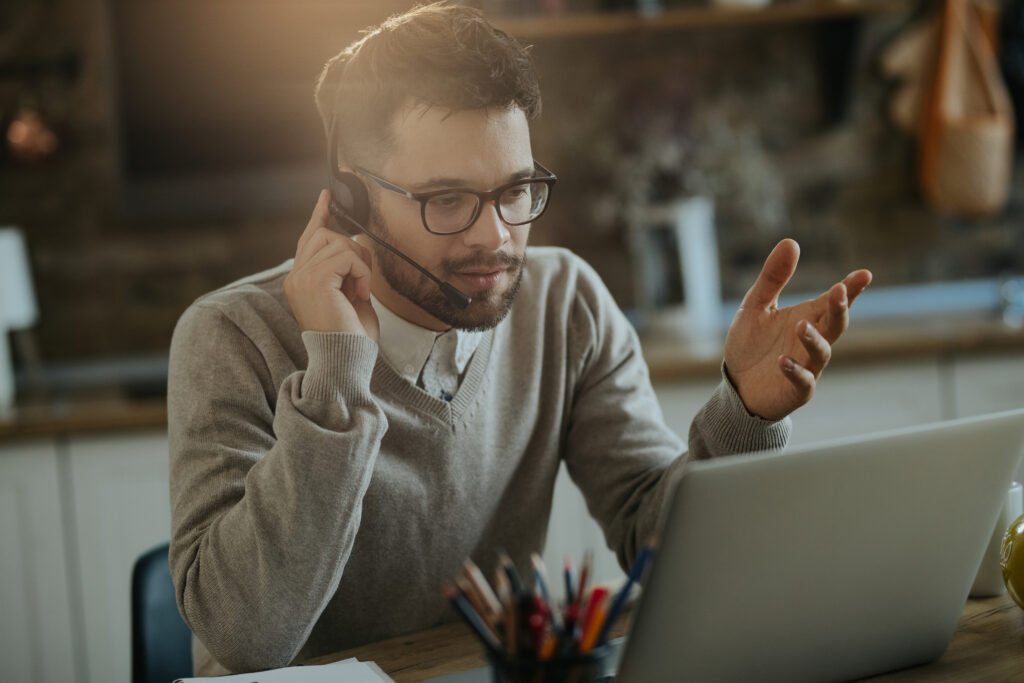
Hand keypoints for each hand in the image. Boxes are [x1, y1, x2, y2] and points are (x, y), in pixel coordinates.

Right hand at [283, 190, 378, 339]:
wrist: (346, 359)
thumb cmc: (351, 335)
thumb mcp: (350, 296)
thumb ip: (346, 270)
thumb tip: (355, 243)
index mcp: (300, 280)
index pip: (308, 239)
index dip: (318, 215)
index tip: (325, 196)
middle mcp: (295, 277)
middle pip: (326, 234)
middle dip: (353, 251)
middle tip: (361, 282)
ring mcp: (302, 277)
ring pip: (338, 242)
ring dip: (359, 264)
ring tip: (359, 291)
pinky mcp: (314, 279)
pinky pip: (346, 255)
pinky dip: (361, 272)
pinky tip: (360, 293)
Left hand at [723, 239, 871, 420]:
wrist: (737, 386)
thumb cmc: (751, 345)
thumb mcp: (756, 306)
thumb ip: (773, 278)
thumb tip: (791, 242)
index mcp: (808, 317)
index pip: (833, 301)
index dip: (851, 289)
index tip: (864, 275)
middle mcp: (813, 341)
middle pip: (835, 324)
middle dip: (840, 309)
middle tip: (839, 292)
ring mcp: (808, 366)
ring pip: (822, 352)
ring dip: (814, 339)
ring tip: (801, 325)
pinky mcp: (796, 390)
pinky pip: (802, 381)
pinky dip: (795, 371)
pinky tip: (782, 361)